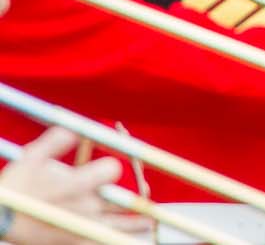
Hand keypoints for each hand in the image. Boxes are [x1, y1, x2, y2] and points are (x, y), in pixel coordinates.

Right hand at [0, 128, 141, 244]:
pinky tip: (125, 240)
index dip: (114, 167)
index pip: (112, 171)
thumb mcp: (32, 156)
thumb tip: (76, 130)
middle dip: (135, 199)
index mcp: (76, 183)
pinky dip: (114, 241)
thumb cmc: (16, 187)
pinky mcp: (72, 242)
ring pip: (118, 226)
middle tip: (145, 197)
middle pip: (122, 201)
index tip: (112, 168)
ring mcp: (80, 227)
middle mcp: (83, 206)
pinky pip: (100, 242)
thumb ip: (57, 139)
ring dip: (136, 225)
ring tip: (149, 224)